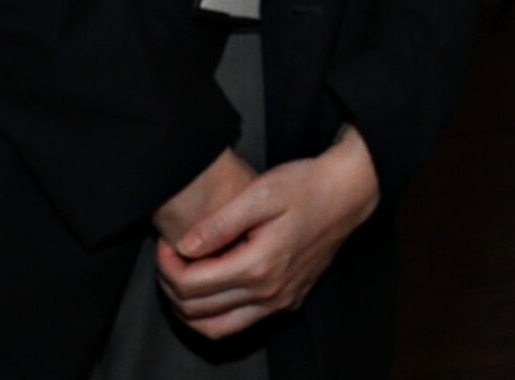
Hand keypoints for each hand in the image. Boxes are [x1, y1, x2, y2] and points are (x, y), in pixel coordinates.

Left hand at [155, 127, 380, 337]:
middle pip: (197, 310)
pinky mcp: (289, 301)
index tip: (166, 244)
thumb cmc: (305, 186)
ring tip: (183, 277)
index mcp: (258, 266)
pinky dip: (216, 313)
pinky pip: (241, 323)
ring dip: (189, 309)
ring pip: (217, 328)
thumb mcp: (261, 193)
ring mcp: (280, 301)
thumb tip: (183, 247)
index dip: (166, 267)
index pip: (191, 285)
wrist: (348, 193)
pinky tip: (213, 285)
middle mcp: (269, 293)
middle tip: (169, 258)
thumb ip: (219, 223)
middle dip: (172, 286)